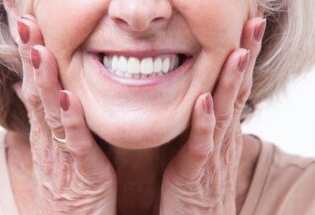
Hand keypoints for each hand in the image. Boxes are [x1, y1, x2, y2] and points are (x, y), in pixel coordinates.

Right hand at [13, 15, 116, 214]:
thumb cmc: (67, 184)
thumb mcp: (53, 148)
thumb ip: (44, 118)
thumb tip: (25, 89)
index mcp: (46, 132)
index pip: (34, 87)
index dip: (30, 57)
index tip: (26, 26)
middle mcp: (50, 140)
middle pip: (37, 94)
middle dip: (32, 58)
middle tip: (25, 24)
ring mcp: (63, 155)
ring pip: (52, 113)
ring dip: (45, 81)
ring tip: (40, 51)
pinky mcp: (83, 171)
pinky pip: (76, 143)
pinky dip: (71, 120)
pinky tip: (68, 98)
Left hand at [160, 17, 265, 214]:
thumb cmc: (198, 182)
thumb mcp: (204, 146)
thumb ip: (205, 122)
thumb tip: (204, 97)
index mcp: (223, 129)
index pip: (236, 86)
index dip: (242, 57)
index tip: (247, 28)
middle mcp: (223, 137)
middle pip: (238, 91)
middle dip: (246, 57)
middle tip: (254, 24)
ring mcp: (212, 153)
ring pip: (225, 112)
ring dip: (231, 82)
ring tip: (238, 52)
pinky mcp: (196, 171)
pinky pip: (201, 144)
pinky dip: (204, 122)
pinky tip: (205, 101)